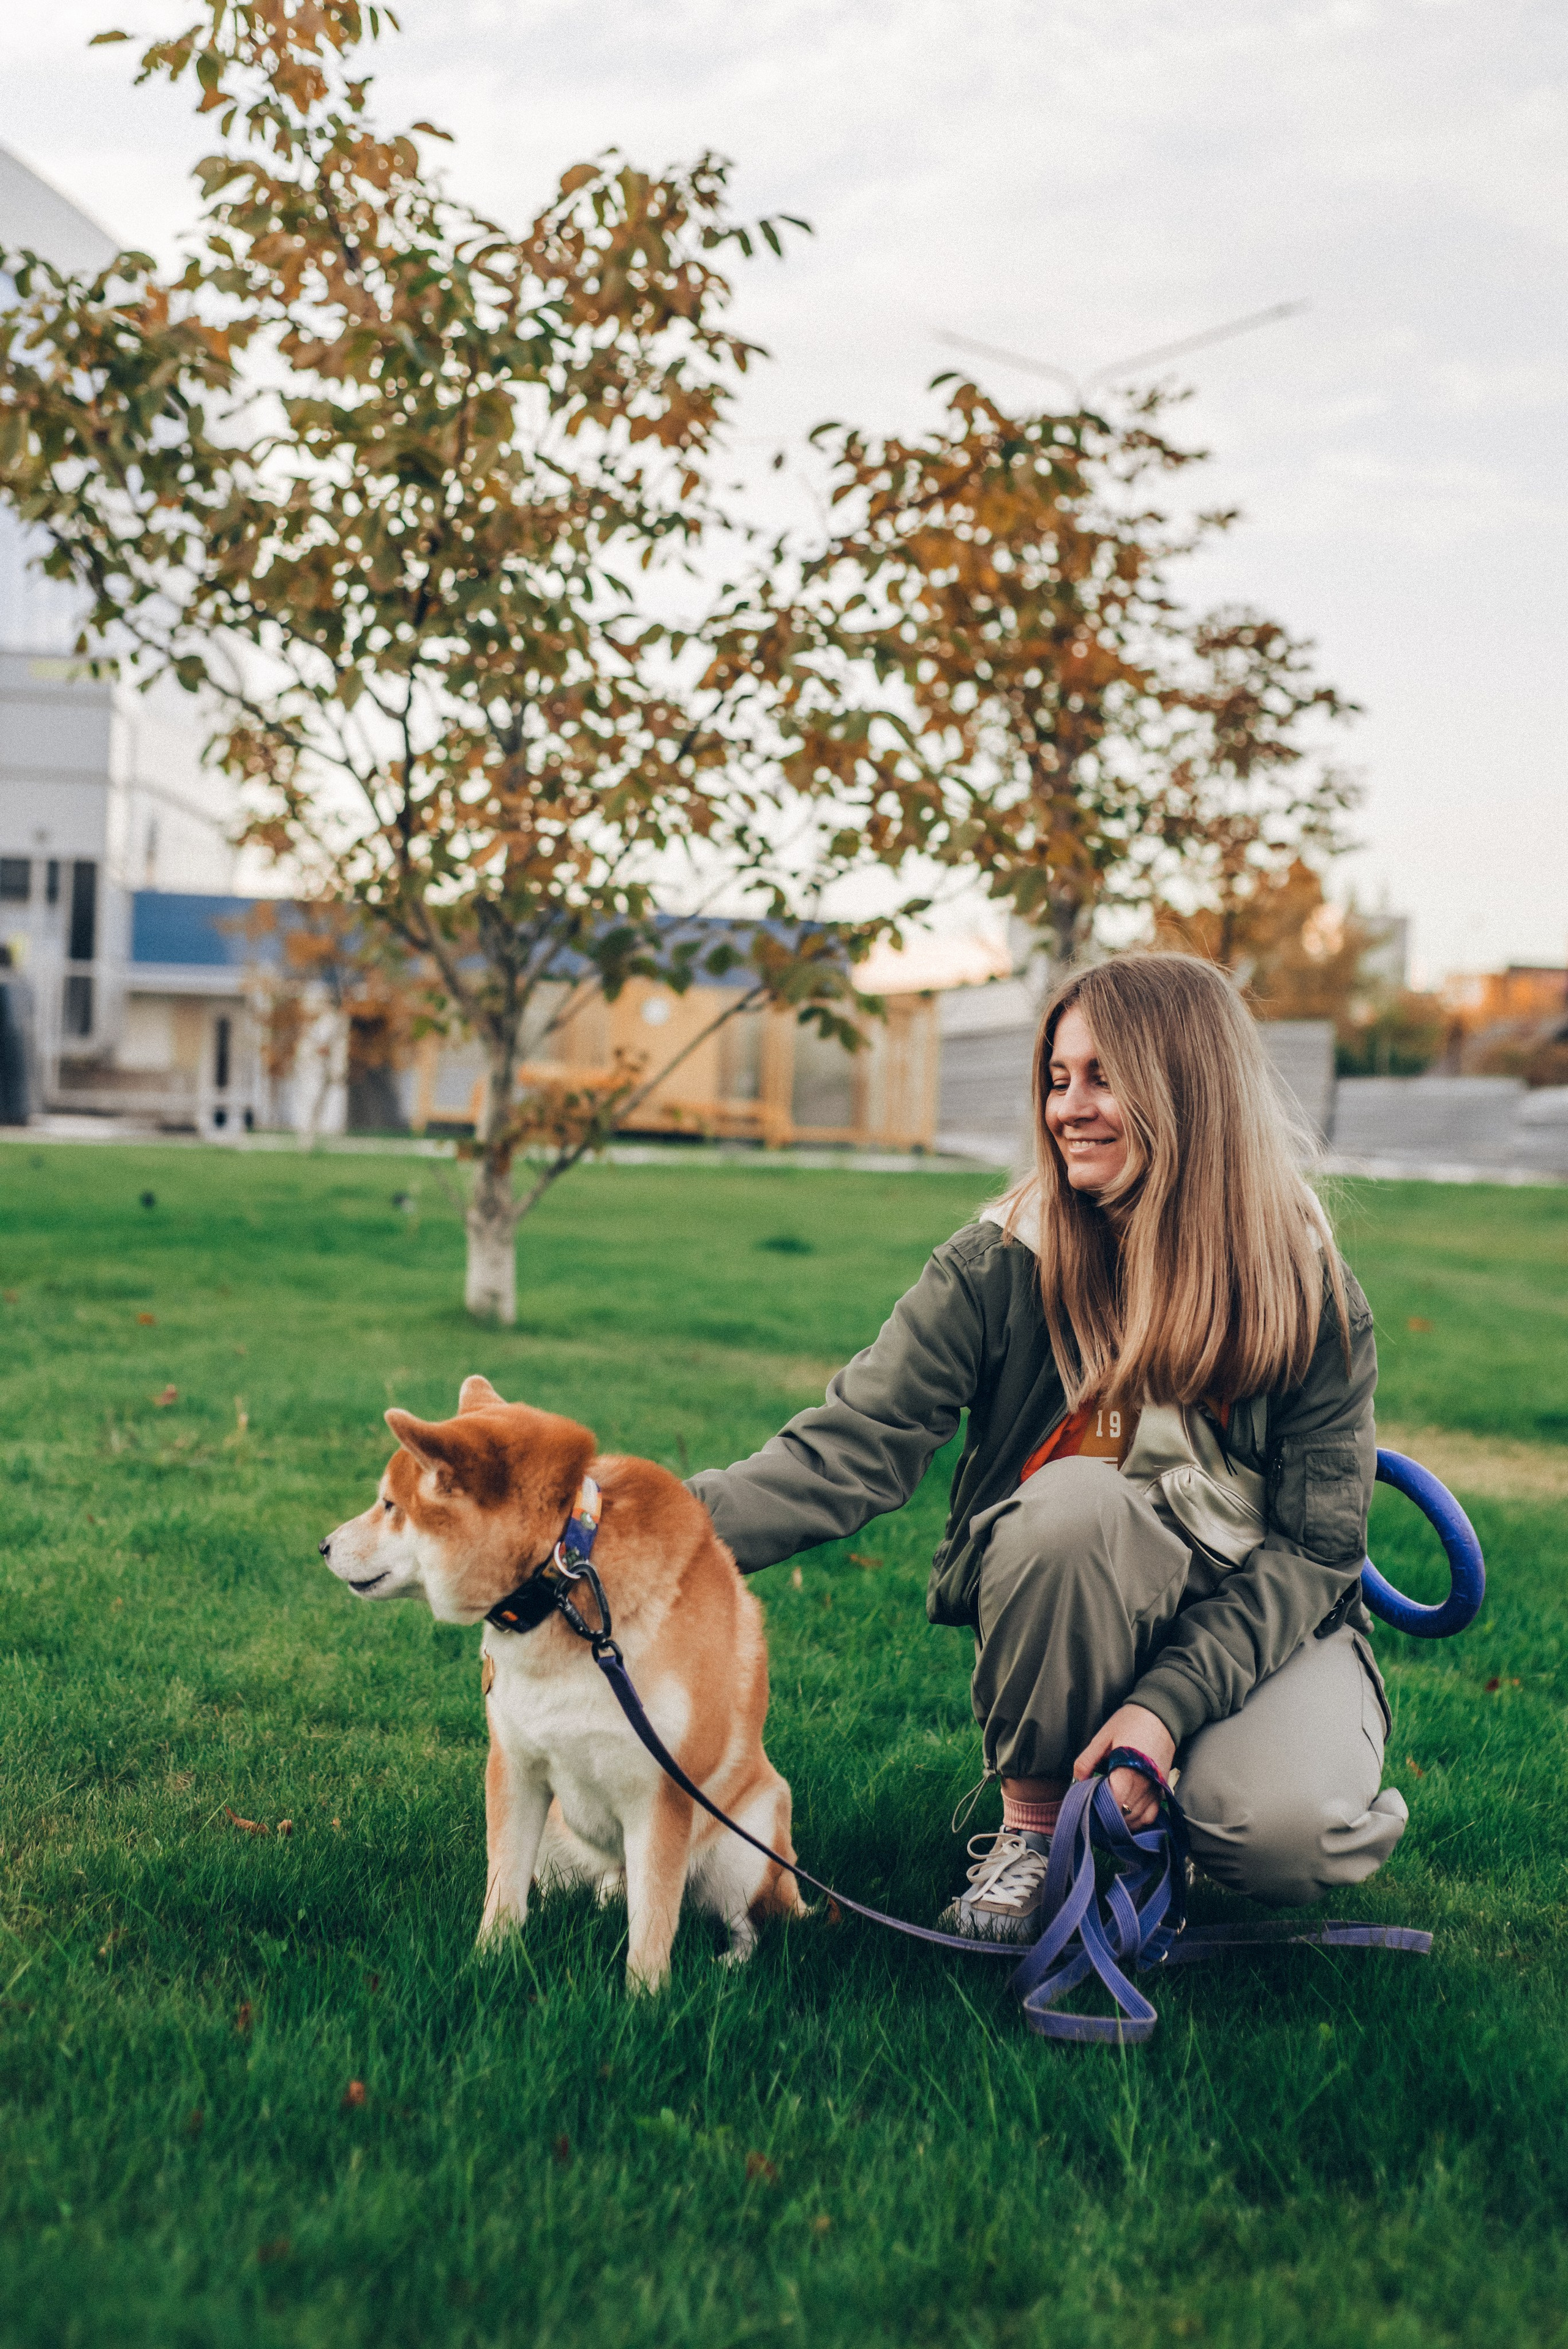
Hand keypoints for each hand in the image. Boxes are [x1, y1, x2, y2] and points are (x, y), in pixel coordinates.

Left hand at [1073, 1704, 1175, 1830]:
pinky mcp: (1162, 1789)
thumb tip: (1076, 1781)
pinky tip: (1126, 1814)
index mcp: (1128, 1774)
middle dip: (1107, 1815)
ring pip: (1137, 1819)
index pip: (1112, 1803)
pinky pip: (1151, 1814)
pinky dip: (1138, 1820)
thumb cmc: (1130, 1722)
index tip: (1087, 1802)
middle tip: (1093, 1807)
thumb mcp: (1103, 1737)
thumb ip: (1087, 1760)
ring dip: (1121, 1820)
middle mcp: (1145, 1786)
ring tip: (1107, 1811)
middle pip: (1124, 1815)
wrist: (1161, 1714)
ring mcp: (1156, 1790)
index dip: (1097, 1806)